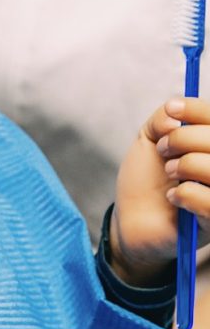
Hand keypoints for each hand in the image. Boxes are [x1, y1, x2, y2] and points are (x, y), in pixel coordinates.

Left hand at [112, 97, 209, 285]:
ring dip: (185, 165)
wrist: (132, 218)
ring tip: (169, 173)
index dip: (197, 110)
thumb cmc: (146, 178)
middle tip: (163, 149)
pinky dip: (186, 194)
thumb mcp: (149, 140)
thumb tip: (174, 115)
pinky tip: (173, 197)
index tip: (172, 110)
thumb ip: (163, 119)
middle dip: (183, 139)